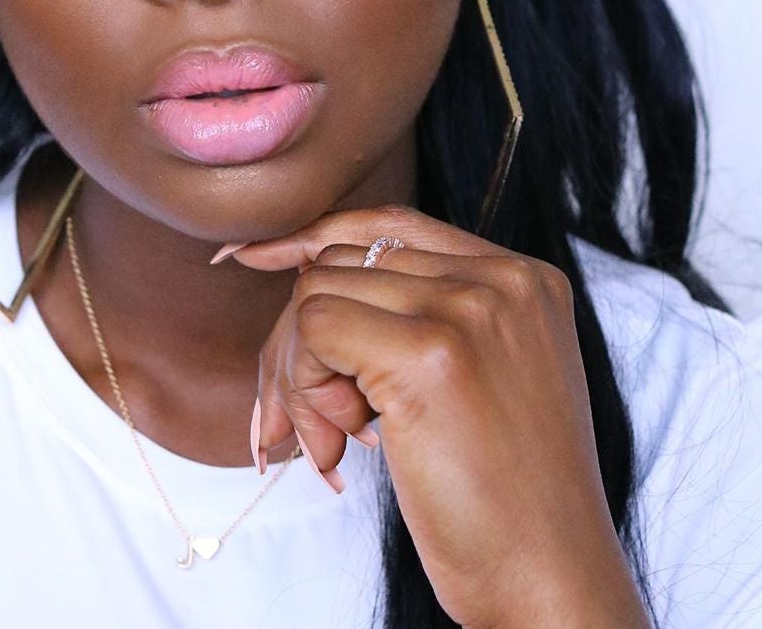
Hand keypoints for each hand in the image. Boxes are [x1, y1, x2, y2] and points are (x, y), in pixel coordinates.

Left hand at [217, 205, 649, 628]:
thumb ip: (422, 315)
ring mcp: (467, 309)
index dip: (315, 238)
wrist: (553, 580)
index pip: (391, 225)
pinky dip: (302, 388)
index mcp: (522, 277)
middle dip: (299, 340)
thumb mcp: (484, 376)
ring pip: (317, 292)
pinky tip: (340, 448)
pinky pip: (314, 328)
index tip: (251, 257)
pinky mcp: (428, 352)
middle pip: (341, 260)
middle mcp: (500, 277)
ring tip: (335, 445)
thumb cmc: (506, 497)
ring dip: (299, 377)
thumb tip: (300, 267)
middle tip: (312, 427)